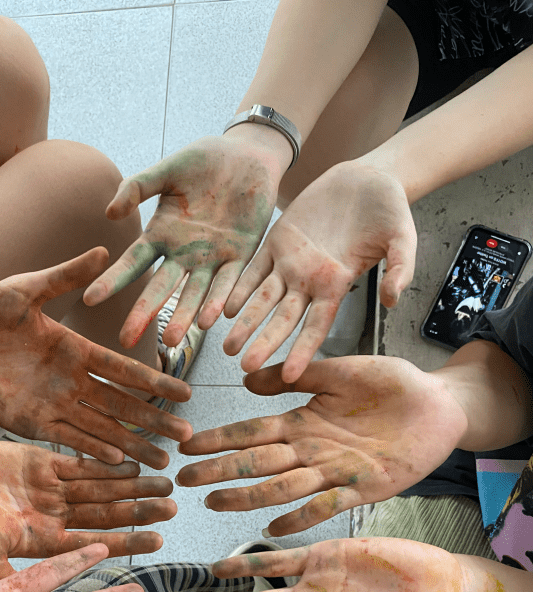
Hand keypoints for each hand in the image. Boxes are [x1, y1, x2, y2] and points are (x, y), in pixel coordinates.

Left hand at [0, 248, 192, 469]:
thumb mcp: (25, 289)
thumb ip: (64, 276)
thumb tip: (104, 249)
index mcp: (76, 350)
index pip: (124, 370)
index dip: (155, 382)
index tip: (186, 393)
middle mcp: (72, 381)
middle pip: (122, 406)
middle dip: (154, 422)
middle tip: (186, 438)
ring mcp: (54, 404)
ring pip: (102, 428)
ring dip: (131, 444)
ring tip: (161, 461)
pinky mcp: (31, 423)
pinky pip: (68, 439)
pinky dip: (92, 449)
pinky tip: (116, 461)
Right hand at [0, 441, 175, 581]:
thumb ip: (16, 583)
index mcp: (39, 547)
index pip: (92, 545)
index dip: (125, 541)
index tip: (158, 540)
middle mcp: (48, 518)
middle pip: (102, 515)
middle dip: (136, 512)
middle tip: (172, 508)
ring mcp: (45, 488)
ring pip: (96, 487)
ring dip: (129, 485)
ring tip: (163, 481)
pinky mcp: (36, 460)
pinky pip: (77, 460)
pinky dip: (103, 460)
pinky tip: (130, 461)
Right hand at [82, 136, 282, 348]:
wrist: (247, 155)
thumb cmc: (204, 160)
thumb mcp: (167, 170)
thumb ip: (137, 187)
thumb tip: (110, 213)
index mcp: (162, 235)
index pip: (133, 263)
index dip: (112, 280)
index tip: (90, 298)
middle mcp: (184, 254)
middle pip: (160, 288)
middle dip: (144, 314)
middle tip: (126, 340)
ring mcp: (212, 259)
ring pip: (195, 293)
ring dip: (184, 316)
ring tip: (173, 339)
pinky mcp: (242, 255)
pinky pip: (230, 281)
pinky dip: (221, 299)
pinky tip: (212, 319)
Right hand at [177, 356, 466, 535]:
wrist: (440, 404)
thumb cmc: (392, 385)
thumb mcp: (340, 370)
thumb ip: (296, 375)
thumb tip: (246, 382)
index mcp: (303, 423)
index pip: (252, 433)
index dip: (220, 440)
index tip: (187, 446)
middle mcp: (311, 451)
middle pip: (258, 464)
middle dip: (221, 472)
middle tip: (186, 482)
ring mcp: (334, 472)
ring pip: (283, 487)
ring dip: (249, 497)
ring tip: (217, 503)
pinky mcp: (363, 488)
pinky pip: (328, 505)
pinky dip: (301, 517)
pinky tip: (275, 528)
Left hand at [222, 161, 416, 379]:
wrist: (368, 178)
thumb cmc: (390, 210)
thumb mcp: (403, 238)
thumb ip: (400, 268)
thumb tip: (392, 301)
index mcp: (337, 286)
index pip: (317, 326)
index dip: (302, 350)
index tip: (290, 376)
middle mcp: (310, 281)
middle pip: (283, 319)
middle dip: (265, 342)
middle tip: (246, 367)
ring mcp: (291, 262)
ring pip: (263, 298)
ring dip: (245, 322)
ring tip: (227, 347)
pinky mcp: (277, 240)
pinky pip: (253, 268)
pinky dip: (239, 287)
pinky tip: (225, 307)